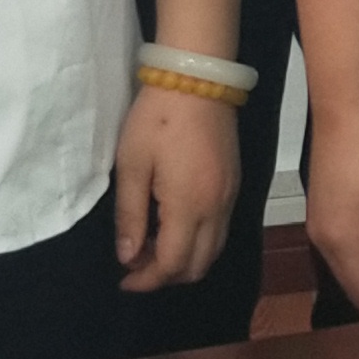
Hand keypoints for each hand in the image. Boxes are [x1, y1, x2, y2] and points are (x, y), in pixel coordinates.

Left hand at [114, 85, 242, 290]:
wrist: (198, 79)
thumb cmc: (158, 119)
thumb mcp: (132, 164)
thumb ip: (130, 215)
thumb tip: (127, 256)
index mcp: (189, 205)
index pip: (172, 263)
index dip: (147, 280)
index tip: (124, 279)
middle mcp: (216, 208)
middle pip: (198, 265)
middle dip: (166, 276)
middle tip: (135, 264)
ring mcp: (230, 196)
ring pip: (213, 250)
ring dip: (184, 260)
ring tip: (151, 246)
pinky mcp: (234, 183)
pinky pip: (220, 230)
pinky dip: (198, 242)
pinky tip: (173, 226)